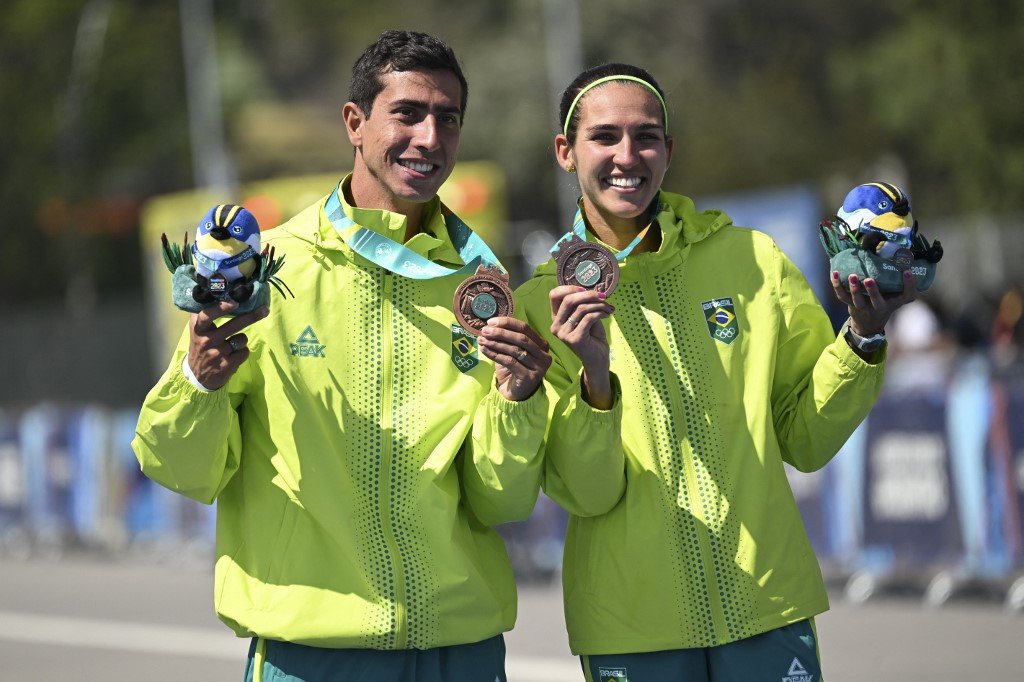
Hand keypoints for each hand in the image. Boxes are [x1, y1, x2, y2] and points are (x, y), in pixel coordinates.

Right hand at [188, 301, 267, 389]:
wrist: (198, 376)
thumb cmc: (202, 346)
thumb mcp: (198, 331)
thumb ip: (205, 315)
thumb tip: (219, 293)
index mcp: (198, 329)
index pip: (206, 316)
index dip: (221, 308)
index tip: (235, 302)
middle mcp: (206, 341)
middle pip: (233, 326)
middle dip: (251, 317)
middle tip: (264, 310)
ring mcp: (216, 354)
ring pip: (242, 339)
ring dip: (241, 340)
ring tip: (230, 346)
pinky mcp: (226, 365)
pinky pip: (245, 352)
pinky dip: (242, 352)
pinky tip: (232, 356)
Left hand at [478, 317, 551, 400]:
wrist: (516, 393)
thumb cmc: (514, 369)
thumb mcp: (512, 350)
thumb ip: (506, 338)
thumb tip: (490, 325)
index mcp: (542, 344)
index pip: (524, 328)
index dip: (507, 323)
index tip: (490, 322)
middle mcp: (544, 355)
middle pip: (521, 338)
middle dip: (500, 333)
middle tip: (484, 331)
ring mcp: (539, 367)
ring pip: (515, 350)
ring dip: (495, 343)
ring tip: (481, 340)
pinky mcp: (530, 377)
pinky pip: (509, 362)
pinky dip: (495, 355)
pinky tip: (484, 350)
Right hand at [550, 285, 614, 407]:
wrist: (598, 359)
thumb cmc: (593, 337)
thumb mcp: (586, 316)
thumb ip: (583, 304)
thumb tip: (590, 288)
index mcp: (556, 318)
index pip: (554, 295)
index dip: (569, 288)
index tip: (585, 289)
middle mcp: (556, 326)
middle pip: (568, 300)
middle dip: (589, 294)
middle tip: (603, 296)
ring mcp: (563, 334)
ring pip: (581, 308)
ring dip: (599, 305)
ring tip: (608, 307)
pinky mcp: (574, 339)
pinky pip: (588, 318)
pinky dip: (600, 313)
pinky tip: (607, 314)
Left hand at [831, 270, 918, 335]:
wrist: (869, 325)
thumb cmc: (886, 302)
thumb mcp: (895, 295)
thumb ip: (897, 279)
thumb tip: (901, 253)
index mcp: (895, 302)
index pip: (908, 296)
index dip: (910, 285)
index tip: (908, 272)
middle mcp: (880, 307)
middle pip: (878, 302)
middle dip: (873, 291)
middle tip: (869, 280)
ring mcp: (864, 308)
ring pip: (858, 300)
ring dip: (854, 288)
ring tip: (852, 275)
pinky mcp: (851, 305)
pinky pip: (842, 296)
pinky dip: (837, 285)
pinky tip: (835, 273)